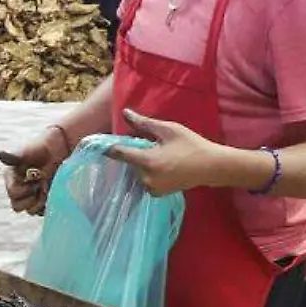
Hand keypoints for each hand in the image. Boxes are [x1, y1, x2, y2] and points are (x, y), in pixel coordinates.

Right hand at [0, 125, 73, 215]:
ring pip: (31, 211)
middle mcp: (19, 190)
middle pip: (17, 206)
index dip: (24, 189)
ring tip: (48, 188)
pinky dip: (48, 206)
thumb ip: (12, 157)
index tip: (36, 179)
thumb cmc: (39, 149)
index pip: (13, 194)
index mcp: (11, 179)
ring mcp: (31, 196)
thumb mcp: (25, 153)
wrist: (57, 150)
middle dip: (30, 199)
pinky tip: (53, 193)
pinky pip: (42, 212)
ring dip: (40, 202)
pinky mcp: (43, 201)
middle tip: (40, 186)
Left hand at [108, 110, 240, 195]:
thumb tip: (125, 113)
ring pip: (136, 171)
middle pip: (129, 161)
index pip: (118, 154)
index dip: (106, 147)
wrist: (212, 167)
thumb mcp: (168, 130)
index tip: (93, 143)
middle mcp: (145, 178)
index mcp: (147, 161)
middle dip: (135, 152)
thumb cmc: (191, 145)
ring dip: (142, 162)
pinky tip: (164, 165)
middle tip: (152, 144)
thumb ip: (143, 123)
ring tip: (162, 154)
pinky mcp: (157, 193)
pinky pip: (144, 179)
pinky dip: (148, 171)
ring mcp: (151, 188)